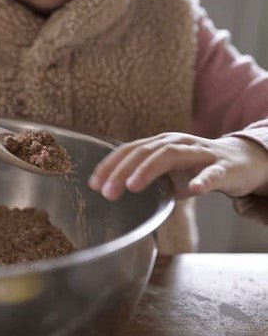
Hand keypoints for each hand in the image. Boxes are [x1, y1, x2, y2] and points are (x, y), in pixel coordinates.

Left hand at [88, 133, 267, 200]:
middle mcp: (176, 143)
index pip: (128, 150)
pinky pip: (211, 173)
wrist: (242, 161)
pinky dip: (202, 180)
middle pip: (143, 152)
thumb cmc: (197, 168)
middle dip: (121, 171)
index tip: (93, 184)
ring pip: (170, 155)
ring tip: (132, 186)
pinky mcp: (223, 167)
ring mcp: (199, 153)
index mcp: (160, 144)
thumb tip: (114, 192)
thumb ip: (144, 178)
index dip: (109, 166)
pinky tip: (193, 189)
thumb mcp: (167, 172)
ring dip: (148, 170)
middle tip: (106, 192)